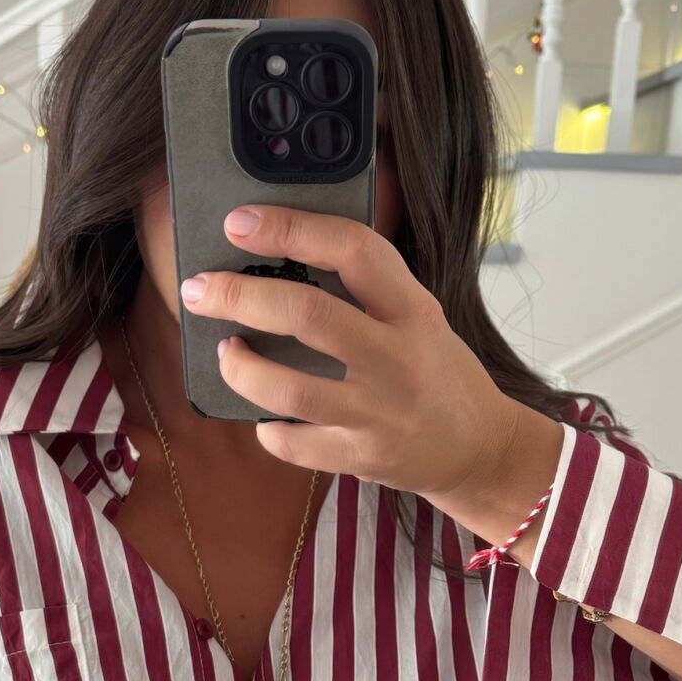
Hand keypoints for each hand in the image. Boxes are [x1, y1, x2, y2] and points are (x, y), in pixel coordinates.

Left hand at [180, 204, 527, 508]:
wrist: (481, 449)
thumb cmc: (437, 372)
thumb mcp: (418, 317)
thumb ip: (366, 290)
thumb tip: (278, 257)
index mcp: (413, 310)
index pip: (353, 249)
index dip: (290, 228)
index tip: (239, 222)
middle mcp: (398, 358)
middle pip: (306, 313)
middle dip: (238, 295)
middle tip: (200, 289)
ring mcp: (380, 413)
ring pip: (291, 387)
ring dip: (241, 368)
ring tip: (227, 351)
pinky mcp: (363, 458)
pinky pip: (296, 444)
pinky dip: (268, 430)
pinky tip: (263, 418)